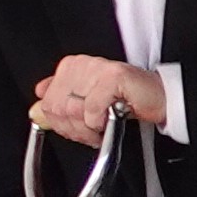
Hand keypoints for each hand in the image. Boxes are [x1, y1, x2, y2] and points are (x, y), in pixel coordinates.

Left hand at [31, 56, 165, 145]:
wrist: (161, 98)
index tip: (79, 129)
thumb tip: (35, 112)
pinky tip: (112, 120)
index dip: (63, 124)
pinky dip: (101, 122)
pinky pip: (93, 109)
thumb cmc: (127, 100)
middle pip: (58, 108)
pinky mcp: (112, 76)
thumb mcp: (86, 105)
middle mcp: (81, 64)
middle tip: (93, 132)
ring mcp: (96, 68)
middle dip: (76, 129)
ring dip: (90, 129)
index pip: (48, 104)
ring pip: (73, 110)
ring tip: (103, 128)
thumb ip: (60, 106)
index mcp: (70, 67)